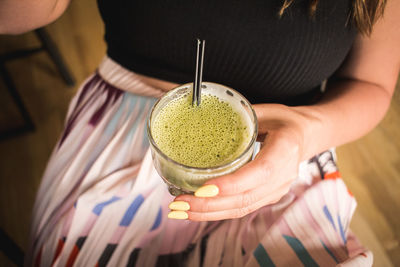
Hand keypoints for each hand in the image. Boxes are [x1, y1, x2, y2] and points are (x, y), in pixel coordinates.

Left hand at [168, 104, 317, 220]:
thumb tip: (202, 116)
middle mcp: (283, 176)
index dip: (232, 184)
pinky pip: (241, 209)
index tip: (203, 189)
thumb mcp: (264, 111)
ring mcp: (276, 190)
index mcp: (285, 149)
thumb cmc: (283, 121)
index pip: (260, 172)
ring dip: (208, 213)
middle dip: (209, 204)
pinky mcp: (267, 197)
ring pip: (241, 209)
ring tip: (180, 210)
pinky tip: (196, 211)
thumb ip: (237, 116)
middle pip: (246, 198)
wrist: (304, 137)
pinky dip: (217, 212)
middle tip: (180, 203)